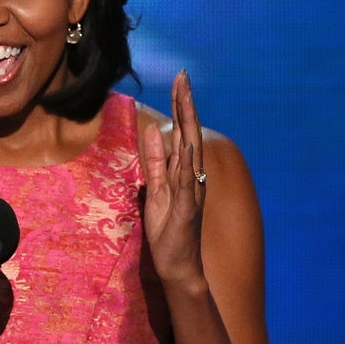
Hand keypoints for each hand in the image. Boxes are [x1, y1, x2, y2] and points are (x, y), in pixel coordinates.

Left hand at [142, 70, 206, 287]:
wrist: (179, 267)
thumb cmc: (168, 231)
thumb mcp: (156, 190)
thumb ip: (156, 163)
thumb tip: (151, 132)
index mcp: (184, 172)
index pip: (183, 132)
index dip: (181, 106)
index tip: (179, 80)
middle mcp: (193, 176)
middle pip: (190, 133)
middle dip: (186, 104)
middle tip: (183, 76)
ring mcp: (191, 191)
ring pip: (191, 149)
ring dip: (187, 122)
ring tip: (184, 96)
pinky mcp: (186, 207)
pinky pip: (184, 179)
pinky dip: (184, 159)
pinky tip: (181, 140)